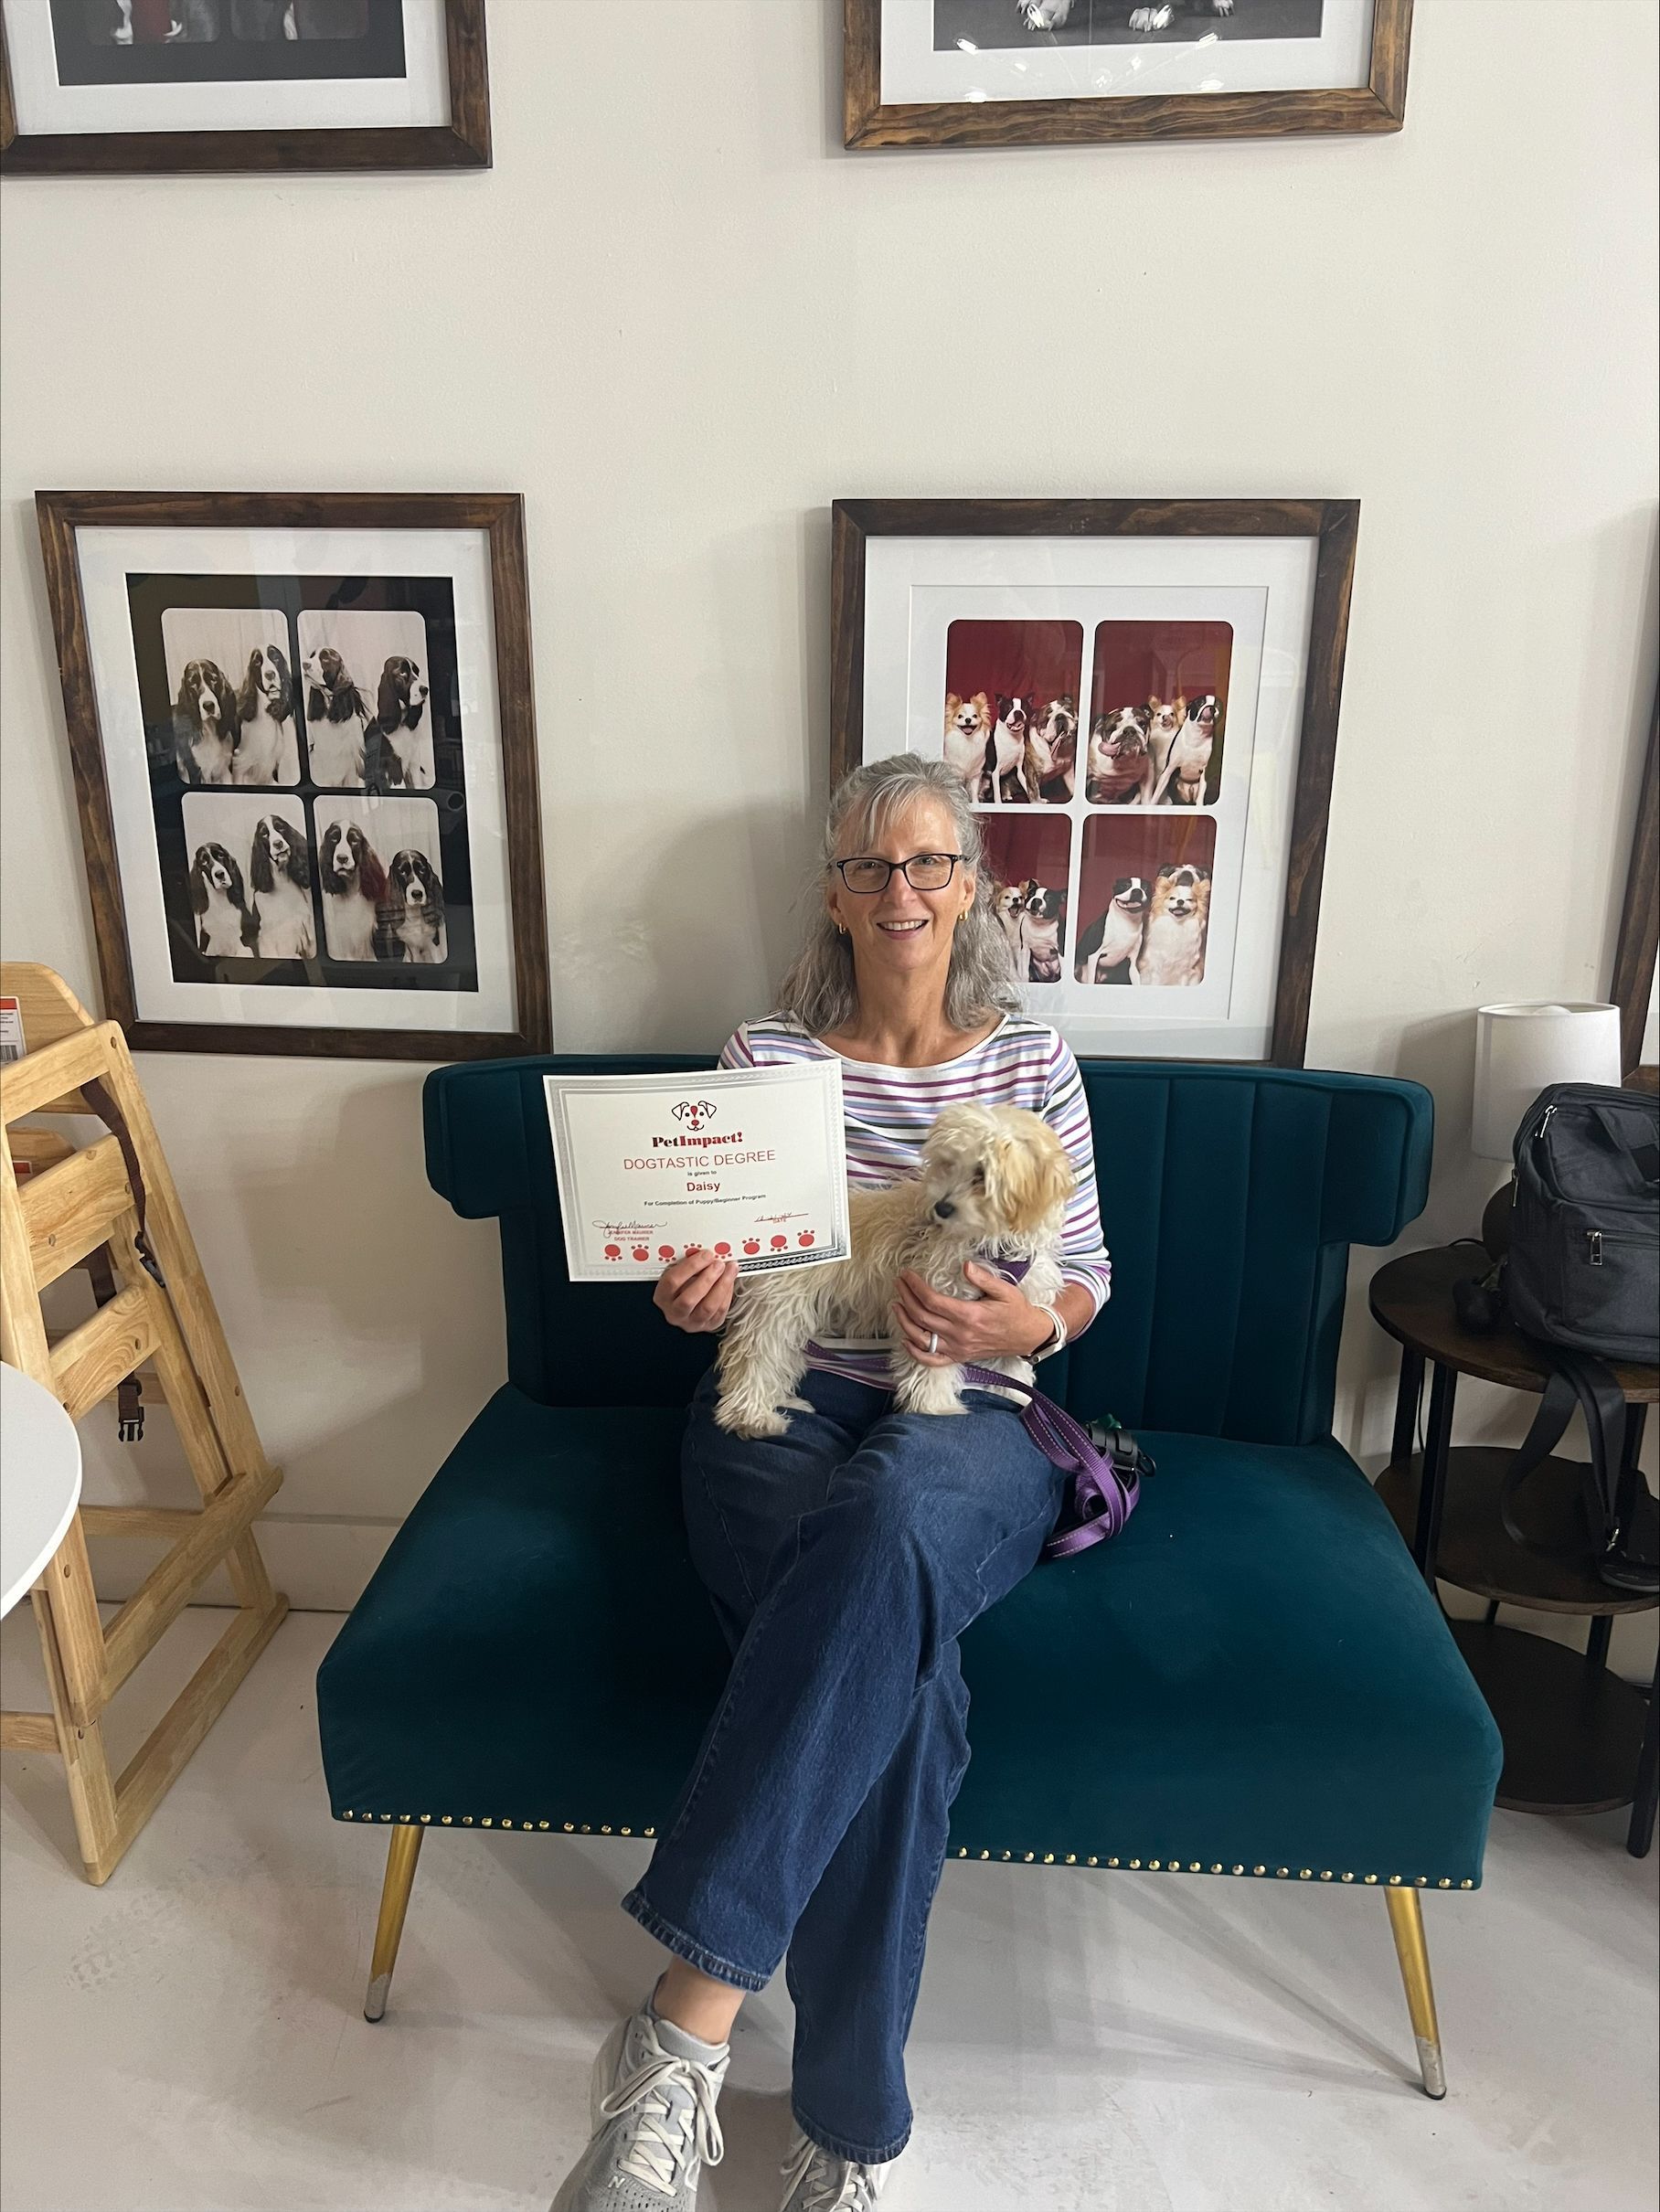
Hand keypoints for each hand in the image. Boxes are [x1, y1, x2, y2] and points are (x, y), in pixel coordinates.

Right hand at [654, 1249, 737, 1334]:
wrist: (686, 1307)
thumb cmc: (682, 1285)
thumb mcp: (678, 1274)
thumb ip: (688, 1265)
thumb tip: (707, 1253)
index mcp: (662, 1296)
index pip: (672, 1281)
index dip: (691, 1266)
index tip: (706, 1255)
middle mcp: (675, 1312)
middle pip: (689, 1298)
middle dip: (707, 1278)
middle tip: (719, 1264)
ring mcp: (692, 1322)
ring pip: (708, 1307)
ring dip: (722, 1285)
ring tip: (730, 1269)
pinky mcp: (708, 1326)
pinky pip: (720, 1311)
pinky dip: (727, 1293)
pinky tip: (730, 1281)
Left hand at [892, 1262, 1050, 1368]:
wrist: (1028, 1336)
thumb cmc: (1016, 1311)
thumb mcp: (1005, 1290)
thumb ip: (983, 1278)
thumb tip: (965, 1266)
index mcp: (970, 1316)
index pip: (933, 1301)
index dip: (915, 1287)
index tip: (907, 1275)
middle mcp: (960, 1334)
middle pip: (922, 1316)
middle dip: (906, 1297)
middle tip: (898, 1283)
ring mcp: (958, 1348)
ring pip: (921, 1338)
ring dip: (904, 1321)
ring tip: (896, 1305)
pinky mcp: (959, 1356)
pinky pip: (932, 1359)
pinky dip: (915, 1352)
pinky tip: (905, 1339)